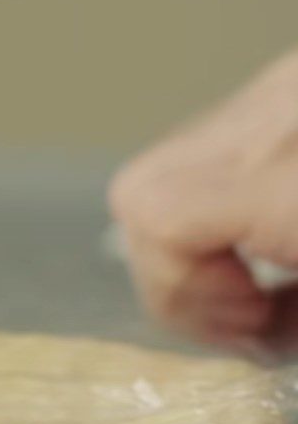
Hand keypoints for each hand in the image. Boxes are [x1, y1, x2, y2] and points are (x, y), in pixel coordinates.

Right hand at [110, 52, 297, 353]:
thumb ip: (287, 319)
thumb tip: (255, 336)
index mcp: (288, 173)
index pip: (156, 213)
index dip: (178, 290)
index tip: (247, 326)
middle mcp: (271, 110)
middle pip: (139, 194)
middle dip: (169, 274)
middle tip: (240, 312)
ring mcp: (274, 89)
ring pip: (160, 172)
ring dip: (184, 245)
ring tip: (254, 281)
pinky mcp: (280, 88)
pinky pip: (203, 158)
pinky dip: (212, 213)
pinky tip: (266, 240)